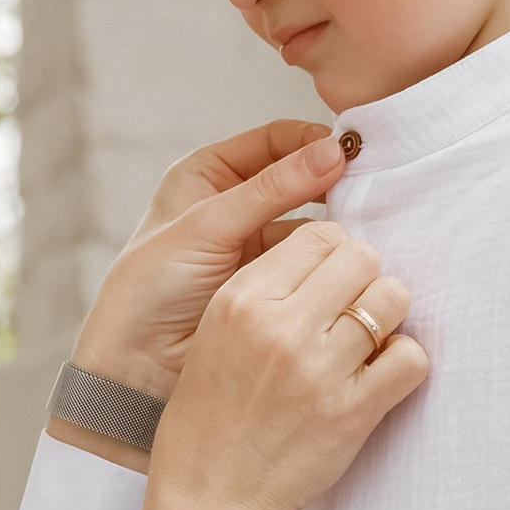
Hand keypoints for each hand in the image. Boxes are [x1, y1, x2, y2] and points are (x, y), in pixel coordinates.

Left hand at [59, 120, 345, 450]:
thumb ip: (271, 189)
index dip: (313, 142)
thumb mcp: (208, 227)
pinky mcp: (270, 285)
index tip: (352, 153)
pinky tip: (354, 264)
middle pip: (298, 179)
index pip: (275, 141)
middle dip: (332, 183)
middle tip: (373, 187)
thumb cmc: (151, 289)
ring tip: (371, 228)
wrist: (136, 368)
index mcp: (207, 175)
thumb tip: (333, 152)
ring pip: (309, 224)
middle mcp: (233, 205)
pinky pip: (309, 263)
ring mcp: (253, 246)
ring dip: (337, 227)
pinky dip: (331, 263)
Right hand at [133, 220, 425, 509]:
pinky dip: (405, 362)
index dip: (333, 256)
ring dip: (388, 317)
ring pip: (392, 298)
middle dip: (364, 280)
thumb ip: (264, 292)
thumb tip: (331, 256)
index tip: (329, 286)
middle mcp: (280, 327)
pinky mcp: (352, 412)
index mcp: (240, 301)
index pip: (318, 235)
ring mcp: (318, 370)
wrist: (211, 500)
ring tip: (368, 343)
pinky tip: (380, 376)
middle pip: (362, 257)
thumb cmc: (209, 418)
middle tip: (351, 313)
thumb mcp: (213, 336)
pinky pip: (411, 358)